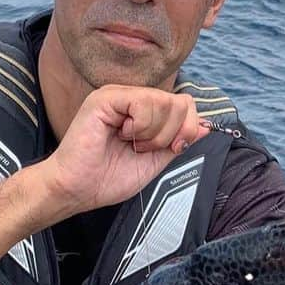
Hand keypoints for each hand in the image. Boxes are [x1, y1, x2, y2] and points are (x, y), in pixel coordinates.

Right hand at [44, 85, 207, 213]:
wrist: (78, 189)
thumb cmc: (107, 178)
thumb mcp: (156, 161)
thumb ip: (180, 141)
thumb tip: (206, 126)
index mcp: (145, 111)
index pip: (185, 104)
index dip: (187, 128)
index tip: (172, 148)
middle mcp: (133, 99)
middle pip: (180, 102)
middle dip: (170, 134)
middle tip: (143, 148)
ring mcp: (119, 95)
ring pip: (164, 102)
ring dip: (153, 134)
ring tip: (130, 143)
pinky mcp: (106, 97)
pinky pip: (143, 103)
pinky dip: (140, 127)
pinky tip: (121, 134)